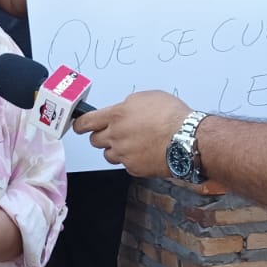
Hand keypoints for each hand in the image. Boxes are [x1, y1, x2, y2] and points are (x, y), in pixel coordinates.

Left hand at [71, 90, 191, 177]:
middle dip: (101, 136)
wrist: (188, 139)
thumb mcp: (147, 97)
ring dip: (115, 149)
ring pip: (108, 155)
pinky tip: (144, 152)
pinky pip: (125, 165)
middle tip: (113, 133)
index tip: (78, 126)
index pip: (86, 122)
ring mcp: (124, 154)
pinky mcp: (134, 168)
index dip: (80, 124)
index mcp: (116, 116)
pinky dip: (131, 160)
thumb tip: (122, 108)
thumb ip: (128, 104)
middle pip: (95, 140)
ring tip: (133, 143)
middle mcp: (116, 136)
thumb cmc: (173, 117)